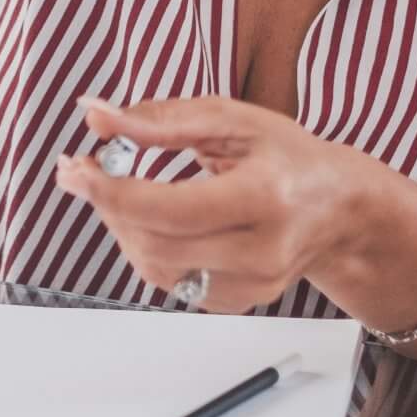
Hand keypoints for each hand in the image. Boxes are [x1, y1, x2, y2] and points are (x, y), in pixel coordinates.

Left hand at [53, 95, 371, 313]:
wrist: (339, 209)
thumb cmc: (287, 157)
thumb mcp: (229, 119)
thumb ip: (158, 120)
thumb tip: (95, 114)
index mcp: (265, 198)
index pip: (172, 209)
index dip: (114, 192)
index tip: (76, 168)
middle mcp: (262, 251)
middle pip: (157, 244)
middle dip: (108, 206)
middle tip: (82, 171)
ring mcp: (252, 284)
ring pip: (156, 269)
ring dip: (122, 228)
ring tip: (116, 190)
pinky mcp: (239, 301)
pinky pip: (171, 283)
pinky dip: (148, 248)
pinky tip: (151, 219)